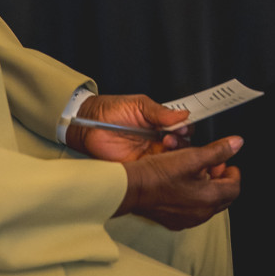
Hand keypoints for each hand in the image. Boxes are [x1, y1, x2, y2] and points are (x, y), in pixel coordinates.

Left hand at [67, 94, 191, 161]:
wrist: (89, 125)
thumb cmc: (111, 110)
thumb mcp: (139, 105)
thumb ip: (161, 111)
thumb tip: (183, 114)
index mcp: (160, 122)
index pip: (181, 126)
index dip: (186, 127)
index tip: (184, 126)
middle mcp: (157, 138)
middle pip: (181, 144)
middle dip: (182, 141)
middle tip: (173, 136)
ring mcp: (150, 153)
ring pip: (172, 158)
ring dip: (174, 153)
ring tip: (166, 144)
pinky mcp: (140, 166)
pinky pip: (155, 170)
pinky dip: (161, 167)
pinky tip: (160, 159)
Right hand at [119, 137, 242, 229]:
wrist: (131, 187)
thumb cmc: (157, 173)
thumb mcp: (191, 156)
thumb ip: (217, 150)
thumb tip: (236, 144)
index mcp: (209, 198)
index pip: (234, 187)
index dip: (232, 172)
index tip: (226, 162)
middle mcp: (201, 214)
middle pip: (223, 197)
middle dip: (221, 180)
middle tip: (212, 166)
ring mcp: (187, 219)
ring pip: (207, 204)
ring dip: (207, 189)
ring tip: (196, 173)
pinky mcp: (174, 221)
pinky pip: (192, 210)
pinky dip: (193, 198)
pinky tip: (182, 185)